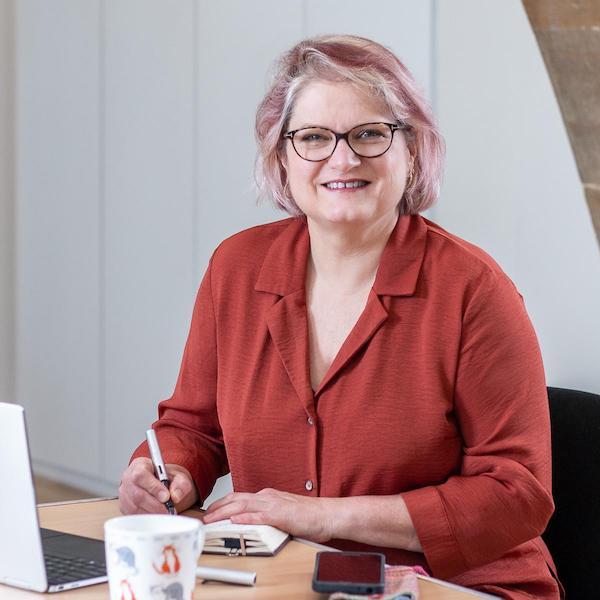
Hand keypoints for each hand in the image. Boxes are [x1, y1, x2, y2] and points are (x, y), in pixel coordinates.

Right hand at [118, 457, 197, 514]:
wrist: (163, 484)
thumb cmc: (167, 478)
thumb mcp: (179, 476)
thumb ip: (181, 483)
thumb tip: (176, 496)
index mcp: (139, 465)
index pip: (141, 475)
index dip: (153, 487)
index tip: (166, 497)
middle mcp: (128, 479)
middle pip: (137, 495)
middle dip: (155, 505)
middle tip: (169, 510)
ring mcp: (124, 494)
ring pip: (134, 508)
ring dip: (152, 513)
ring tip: (165, 513)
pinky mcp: (124, 507)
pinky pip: (133, 516)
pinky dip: (147, 518)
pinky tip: (157, 516)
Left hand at [202, 488, 334, 542]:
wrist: (327, 515)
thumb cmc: (309, 516)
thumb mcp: (283, 513)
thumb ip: (267, 515)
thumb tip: (252, 521)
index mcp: (268, 496)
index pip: (240, 498)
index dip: (222, 503)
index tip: (210, 511)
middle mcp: (268, 497)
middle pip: (236, 499)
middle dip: (217, 507)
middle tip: (203, 516)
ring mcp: (274, 504)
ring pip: (243, 506)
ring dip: (223, 512)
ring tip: (210, 519)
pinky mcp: (280, 515)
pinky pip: (259, 516)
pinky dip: (244, 517)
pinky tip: (233, 521)